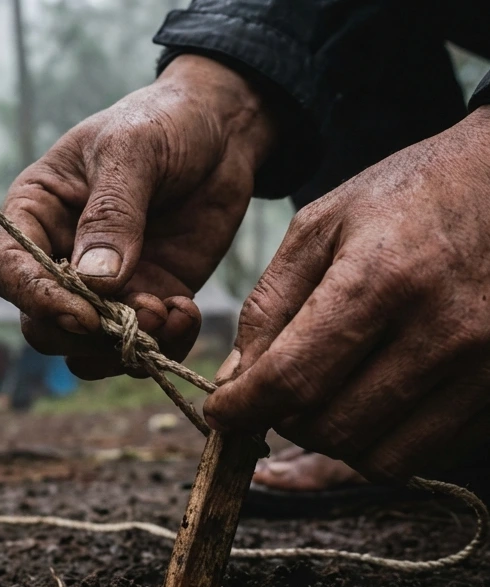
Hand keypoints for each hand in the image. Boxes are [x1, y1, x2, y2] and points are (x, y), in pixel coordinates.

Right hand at [0, 55, 276, 378]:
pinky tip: (188, 312)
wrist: (221, 129)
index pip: (11, 271)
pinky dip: (164, 345)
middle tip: (138, 318)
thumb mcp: (132, 151)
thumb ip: (112, 214)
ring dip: (125, 348)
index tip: (83, 315)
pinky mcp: (148, 297)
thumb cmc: (162, 122)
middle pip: (43, 323)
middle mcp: (59, 256)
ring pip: (88, 347)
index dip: (38, 300)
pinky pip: (140, 345)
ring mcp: (104, 285)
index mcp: (35, 213)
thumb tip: (94, 282)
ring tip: (170, 314)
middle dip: (86, 334)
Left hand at [206, 106, 489, 481]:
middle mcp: (444, 329)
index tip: (220, 412)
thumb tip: (234, 380)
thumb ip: (270, 304)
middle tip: (273, 396)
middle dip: (285, 421)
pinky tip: (372, 398)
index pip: (294, 377)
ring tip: (323, 397)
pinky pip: (428, 453)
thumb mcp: (322, 225)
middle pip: (334, 427)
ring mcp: (488, 366)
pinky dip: (385, 440)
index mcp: (383, 278)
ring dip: (335, 440)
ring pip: (382, 458)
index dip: (243, 407)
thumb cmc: (408, 195)